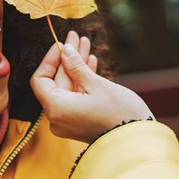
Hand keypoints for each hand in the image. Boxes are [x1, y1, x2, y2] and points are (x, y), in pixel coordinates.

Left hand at [31, 33, 152, 142]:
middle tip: (76, 37)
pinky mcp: (79, 122)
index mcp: (57, 109)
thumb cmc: (120, 114)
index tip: (61, 44)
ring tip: (85, 45)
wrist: (138, 141)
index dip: (50, 60)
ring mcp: (68, 121)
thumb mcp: (96, 85)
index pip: (40, 80)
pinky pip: (76, 98)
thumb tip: (64, 50)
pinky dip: (82, 82)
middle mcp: (58, 118)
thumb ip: (76, 66)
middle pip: (56, 82)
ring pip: (68, 88)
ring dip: (76, 67)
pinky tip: (90, 63)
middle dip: (67, 59)